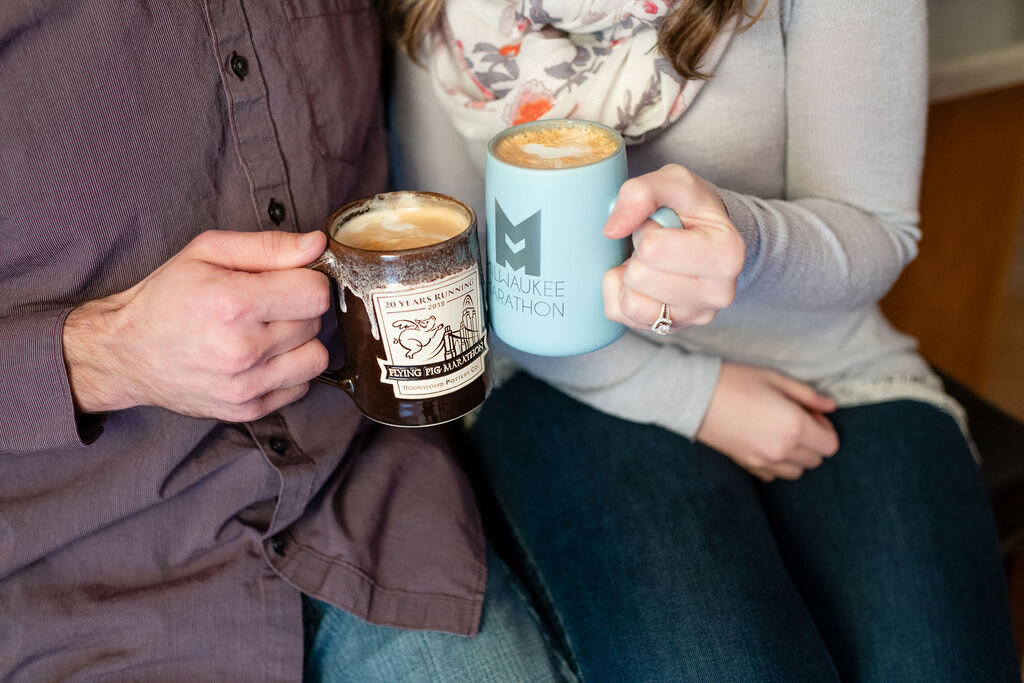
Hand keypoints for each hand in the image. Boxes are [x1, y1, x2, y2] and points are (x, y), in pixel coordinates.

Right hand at [63, 230, 330, 421]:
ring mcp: (246, 386)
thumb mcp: (207, 252)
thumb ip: (267, 246)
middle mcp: (242, 350)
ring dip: (300, 343)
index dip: (307, 280)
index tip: (287, 280)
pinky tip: (262, 358)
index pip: (316, 294)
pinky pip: (301, 387)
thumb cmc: (166, 297)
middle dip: (298, 308)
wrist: (125, 353)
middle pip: (316, 323)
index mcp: (234, 304)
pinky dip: (289, 371)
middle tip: (265, 305)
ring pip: (316, 358)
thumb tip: (317, 245)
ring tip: (267, 333)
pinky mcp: (247, 410)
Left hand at [602, 164, 744, 332]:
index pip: (652, 249)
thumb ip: (641, 192)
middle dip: (638, 254)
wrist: (705, 235)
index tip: (662, 225)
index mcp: (727, 253)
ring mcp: (694, 316)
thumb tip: (612, 229)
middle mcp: (718, 293)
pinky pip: (620, 315)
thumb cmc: (691, 208)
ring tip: (650, 263)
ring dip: (629, 276)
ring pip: (630, 303)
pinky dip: (620, 293)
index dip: (645, 229)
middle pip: (639, 277)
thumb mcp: (673, 182)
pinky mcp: (669, 330)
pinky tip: (641, 281)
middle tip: (656, 244)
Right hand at [696, 363, 839, 481]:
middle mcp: (782, 449)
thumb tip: (831, 406)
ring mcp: (763, 461)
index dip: (825, 428)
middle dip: (813, 442)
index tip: (809, 413)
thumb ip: (807, 395)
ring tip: (779, 434)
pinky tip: (763, 443)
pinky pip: (773, 475)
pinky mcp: (746, 465)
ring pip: (796, 471)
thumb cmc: (735, 381)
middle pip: (816, 460)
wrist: (693, 396)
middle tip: (794, 420)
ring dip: (796, 456)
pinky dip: (776, 464)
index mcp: (794, 426)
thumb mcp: (774, 378)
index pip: (830, 445)